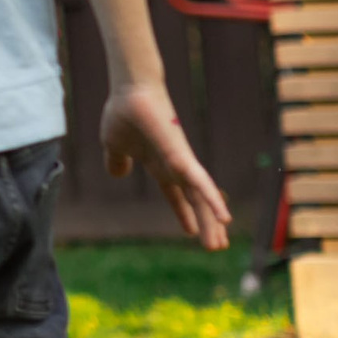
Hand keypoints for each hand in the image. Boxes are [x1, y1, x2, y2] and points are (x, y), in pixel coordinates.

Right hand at [102, 84, 231, 249]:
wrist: (130, 91)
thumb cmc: (123, 112)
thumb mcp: (113, 144)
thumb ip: (116, 160)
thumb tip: (118, 173)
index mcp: (159, 164)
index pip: (175, 194)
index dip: (183, 212)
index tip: (192, 232)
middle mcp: (175, 166)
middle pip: (193, 200)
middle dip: (205, 223)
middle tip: (216, 246)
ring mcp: (182, 162)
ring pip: (200, 198)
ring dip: (211, 221)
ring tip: (220, 244)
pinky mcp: (183, 157)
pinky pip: (200, 184)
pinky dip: (212, 201)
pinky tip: (224, 218)